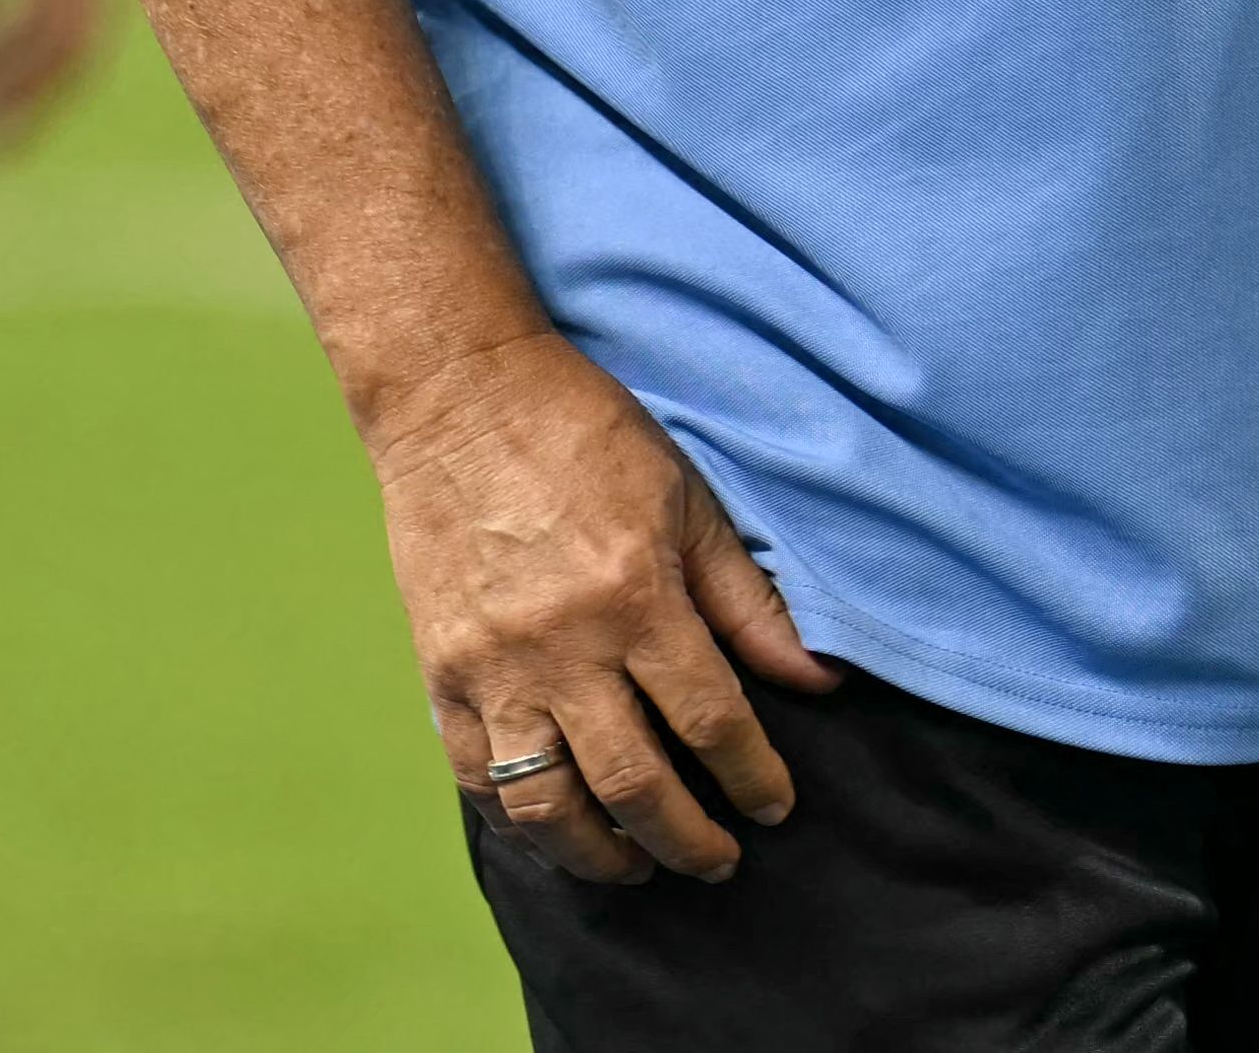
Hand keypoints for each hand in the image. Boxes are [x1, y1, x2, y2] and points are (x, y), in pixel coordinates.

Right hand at [369, 329, 834, 885]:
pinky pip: (479, 779)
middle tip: (719, 861)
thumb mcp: (685, 498)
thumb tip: (819, 679)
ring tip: (637, 865)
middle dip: (688, 841)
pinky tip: (557, 829)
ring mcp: (492, 667)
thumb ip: (748, 600)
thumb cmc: (580, 432)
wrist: (457, 393)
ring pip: (548, 806)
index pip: (711, 723)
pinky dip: (520, 822)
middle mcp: (561, 647)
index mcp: (635, 597)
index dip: (753, 779)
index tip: (774, 807)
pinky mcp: (440, 672)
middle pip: (634, 786)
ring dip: (602, 856)